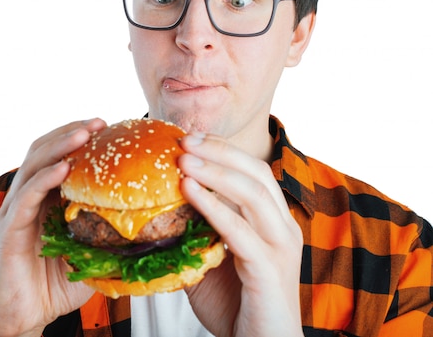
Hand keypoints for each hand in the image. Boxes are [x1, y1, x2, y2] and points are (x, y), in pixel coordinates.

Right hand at [0, 118, 106, 336]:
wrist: (22, 319)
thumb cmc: (54, 287)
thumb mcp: (90, 256)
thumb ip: (107, 237)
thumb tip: (146, 225)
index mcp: (45, 200)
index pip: (59, 157)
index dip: (80, 139)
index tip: (108, 127)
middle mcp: (27, 199)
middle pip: (44, 151)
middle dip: (71, 132)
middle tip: (99, 121)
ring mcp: (16, 211)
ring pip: (33, 165)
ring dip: (59, 146)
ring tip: (84, 133)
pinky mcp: (9, 229)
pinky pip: (27, 197)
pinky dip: (45, 178)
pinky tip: (64, 168)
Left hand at [178, 132, 303, 336]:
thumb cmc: (236, 304)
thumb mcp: (211, 259)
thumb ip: (197, 232)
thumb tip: (160, 208)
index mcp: (273, 221)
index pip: (252, 172)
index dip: (223, 150)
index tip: (191, 137)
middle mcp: (282, 228)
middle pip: (256, 173)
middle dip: (219, 151)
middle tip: (184, 139)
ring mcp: (279, 247)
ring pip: (252, 193)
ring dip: (215, 171)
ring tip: (183, 158)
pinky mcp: (269, 269)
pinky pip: (239, 230)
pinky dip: (213, 206)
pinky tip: (188, 191)